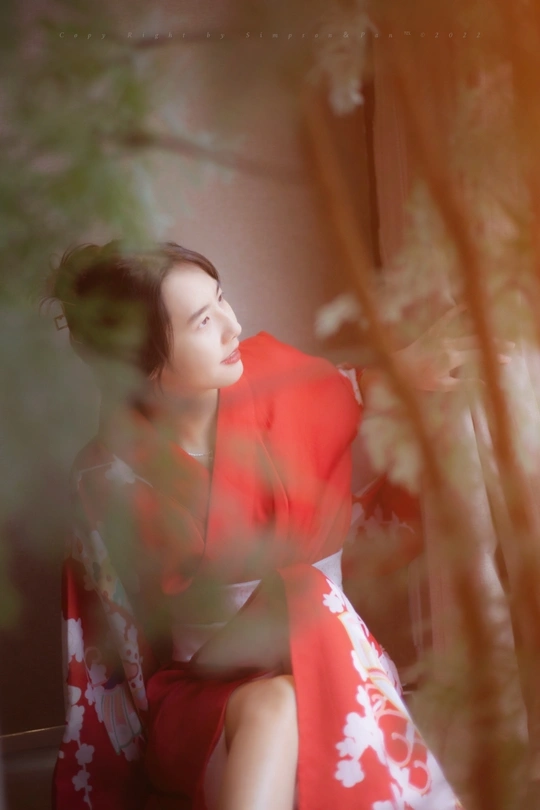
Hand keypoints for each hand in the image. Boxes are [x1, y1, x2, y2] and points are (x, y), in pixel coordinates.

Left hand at [392, 304, 514, 391]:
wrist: (397, 366)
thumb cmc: (418, 379)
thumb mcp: (442, 385)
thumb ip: (464, 383)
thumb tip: (484, 381)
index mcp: (452, 358)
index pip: (478, 356)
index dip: (494, 357)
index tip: (507, 360)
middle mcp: (449, 344)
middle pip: (477, 343)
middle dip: (495, 345)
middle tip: (512, 346)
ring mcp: (441, 336)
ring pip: (467, 332)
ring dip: (483, 333)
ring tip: (498, 334)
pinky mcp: (433, 331)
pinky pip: (446, 319)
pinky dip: (456, 311)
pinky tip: (466, 304)